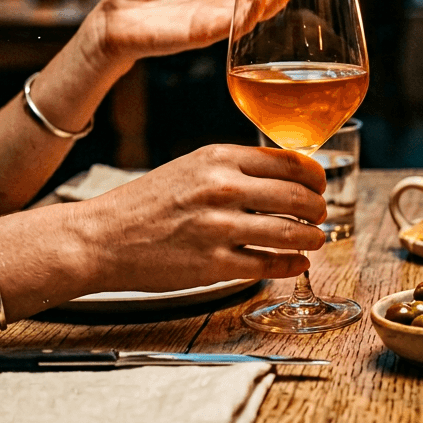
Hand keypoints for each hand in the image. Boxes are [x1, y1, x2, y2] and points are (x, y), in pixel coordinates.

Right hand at [77, 144, 328, 292]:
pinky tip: (297, 262)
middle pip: (298, 197)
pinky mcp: (213, 265)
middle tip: (320, 215)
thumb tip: (287, 176)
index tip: (319, 186)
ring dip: (312, 238)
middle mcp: (222, 189)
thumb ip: (236, 169)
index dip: (315, 177)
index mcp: (220, 158)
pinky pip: (269, 264)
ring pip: (290, 232)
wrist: (102, 237)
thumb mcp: (193, 167)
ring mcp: (218, 228)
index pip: (291, 162)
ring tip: (314, 240)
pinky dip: (291, 264)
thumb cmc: (149, 202)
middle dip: (318, 208)